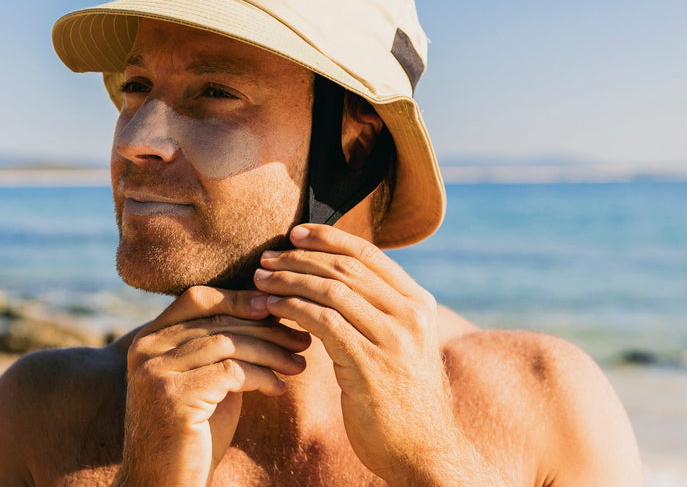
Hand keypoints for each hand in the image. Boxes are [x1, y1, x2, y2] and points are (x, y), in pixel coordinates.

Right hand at [117, 286, 310, 486]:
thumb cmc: (191, 437)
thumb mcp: (205, 382)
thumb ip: (220, 348)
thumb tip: (266, 311)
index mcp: (149, 339)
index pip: (198, 298)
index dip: (239, 299)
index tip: (277, 309)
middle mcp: (146, 349)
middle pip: (217, 319)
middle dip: (265, 328)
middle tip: (301, 338)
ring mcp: (156, 372)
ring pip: (227, 343)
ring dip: (270, 352)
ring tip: (298, 363)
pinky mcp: (174, 397)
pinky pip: (231, 373)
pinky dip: (262, 377)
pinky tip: (279, 387)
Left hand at [254, 224, 462, 484]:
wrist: (425, 451)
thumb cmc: (402, 396)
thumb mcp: (401, 343)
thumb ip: (378, 310)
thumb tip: (336, 276)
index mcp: (418, 303)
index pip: (368, 254)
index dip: (328, 238)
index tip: (295, 233)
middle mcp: (410, 315)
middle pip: (345, 268)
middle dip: (299, 259)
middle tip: (267, 259)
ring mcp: (393, 340)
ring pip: (331, 291)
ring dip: (289, 282)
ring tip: (261, 281)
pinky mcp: (370, 366)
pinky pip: (323, 323)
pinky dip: (293, 309)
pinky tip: (273, 308)